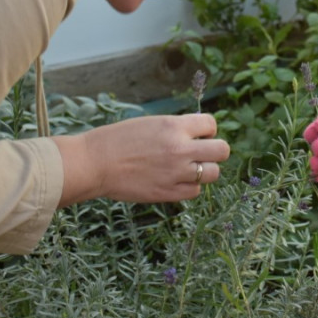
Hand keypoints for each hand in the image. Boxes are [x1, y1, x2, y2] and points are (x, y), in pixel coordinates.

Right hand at [53, 113, 228, 205]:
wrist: (94, 163)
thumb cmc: (117, 140)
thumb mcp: (150, 123)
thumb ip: (176, 129)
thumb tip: (197, 136)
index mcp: (174, 126)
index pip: (211, 124)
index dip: (207, 130)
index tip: (197, 135)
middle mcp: (180, 149)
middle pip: (222, 150)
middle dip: (215, 151)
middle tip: (200, 153)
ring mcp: (176, 173)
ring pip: (213, 173)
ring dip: (204, 170)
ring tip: (188, 169)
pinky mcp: (168, 193)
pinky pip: (195, 191)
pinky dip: (189, 187)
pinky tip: (175, 181)